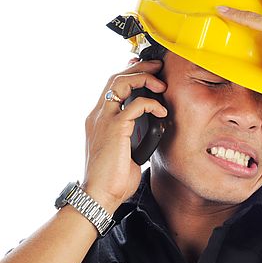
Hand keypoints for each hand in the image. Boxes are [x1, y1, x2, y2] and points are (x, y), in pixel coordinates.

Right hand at [82, 59, 166, 212]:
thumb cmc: (113, 179)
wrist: (100, 194)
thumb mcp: (125, 152)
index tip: (147, 70)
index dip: (129, 73)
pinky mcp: (115, 128)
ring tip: (161, 84)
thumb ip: (134, 137)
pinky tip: (161, 111)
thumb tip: (151, 132)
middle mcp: (99, 116)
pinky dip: (151, 103)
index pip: (112, 87)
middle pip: (116, 77)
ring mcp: (104, 120)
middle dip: (139, 68)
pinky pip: (135, 105)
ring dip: (144, 78)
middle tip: (158, 68)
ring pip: (121, 83)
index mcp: (99, 120)